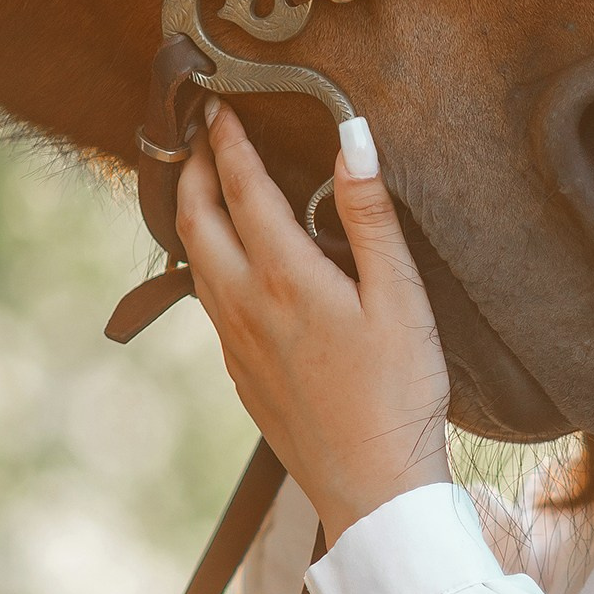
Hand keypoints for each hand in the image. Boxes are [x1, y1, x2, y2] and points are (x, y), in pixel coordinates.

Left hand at [175, 104, 451, 544]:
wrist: (374, 488)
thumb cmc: (399, 395)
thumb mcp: (401, 299)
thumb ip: (371, 216)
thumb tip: (353, 140)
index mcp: (285, 278)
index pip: (242, 189)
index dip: (228, 141)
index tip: (218, 105)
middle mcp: (245, 306)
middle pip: (194, 221)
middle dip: (193, 169)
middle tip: (200, 133)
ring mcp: (236, 344)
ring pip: (193, 263)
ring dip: (191, 214)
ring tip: (203, 185)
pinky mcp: (241, 375)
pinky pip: (209, 302)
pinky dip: (206, 260)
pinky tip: (229, 263)